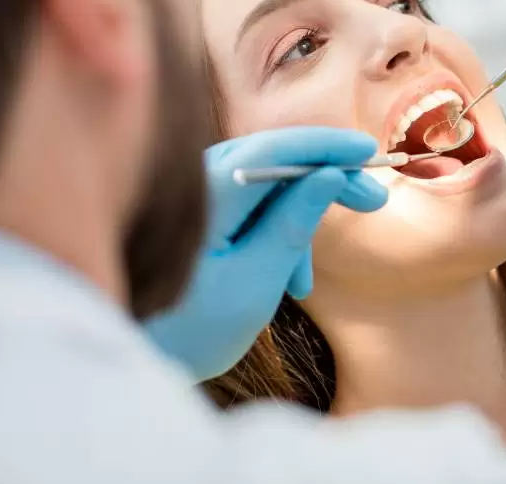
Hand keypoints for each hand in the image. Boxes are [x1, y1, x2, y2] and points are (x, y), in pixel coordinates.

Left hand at [144, 127, 387, 380]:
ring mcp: (194, 198)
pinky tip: (281, 285)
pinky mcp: (196, 216)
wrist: (131, 359)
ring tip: (303, 287)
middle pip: (275, 161)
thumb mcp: (256, 281)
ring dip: (297, 224)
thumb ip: (294, 224)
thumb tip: (330, 175)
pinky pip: (247, 209)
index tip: (369, 151)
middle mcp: (196, 184)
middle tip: (374, 202)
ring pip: (265, 188)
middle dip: (326, 182)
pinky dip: (272, 236)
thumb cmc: (188, 329)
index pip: (277, 149)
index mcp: (208, 197)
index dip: (327, 146)